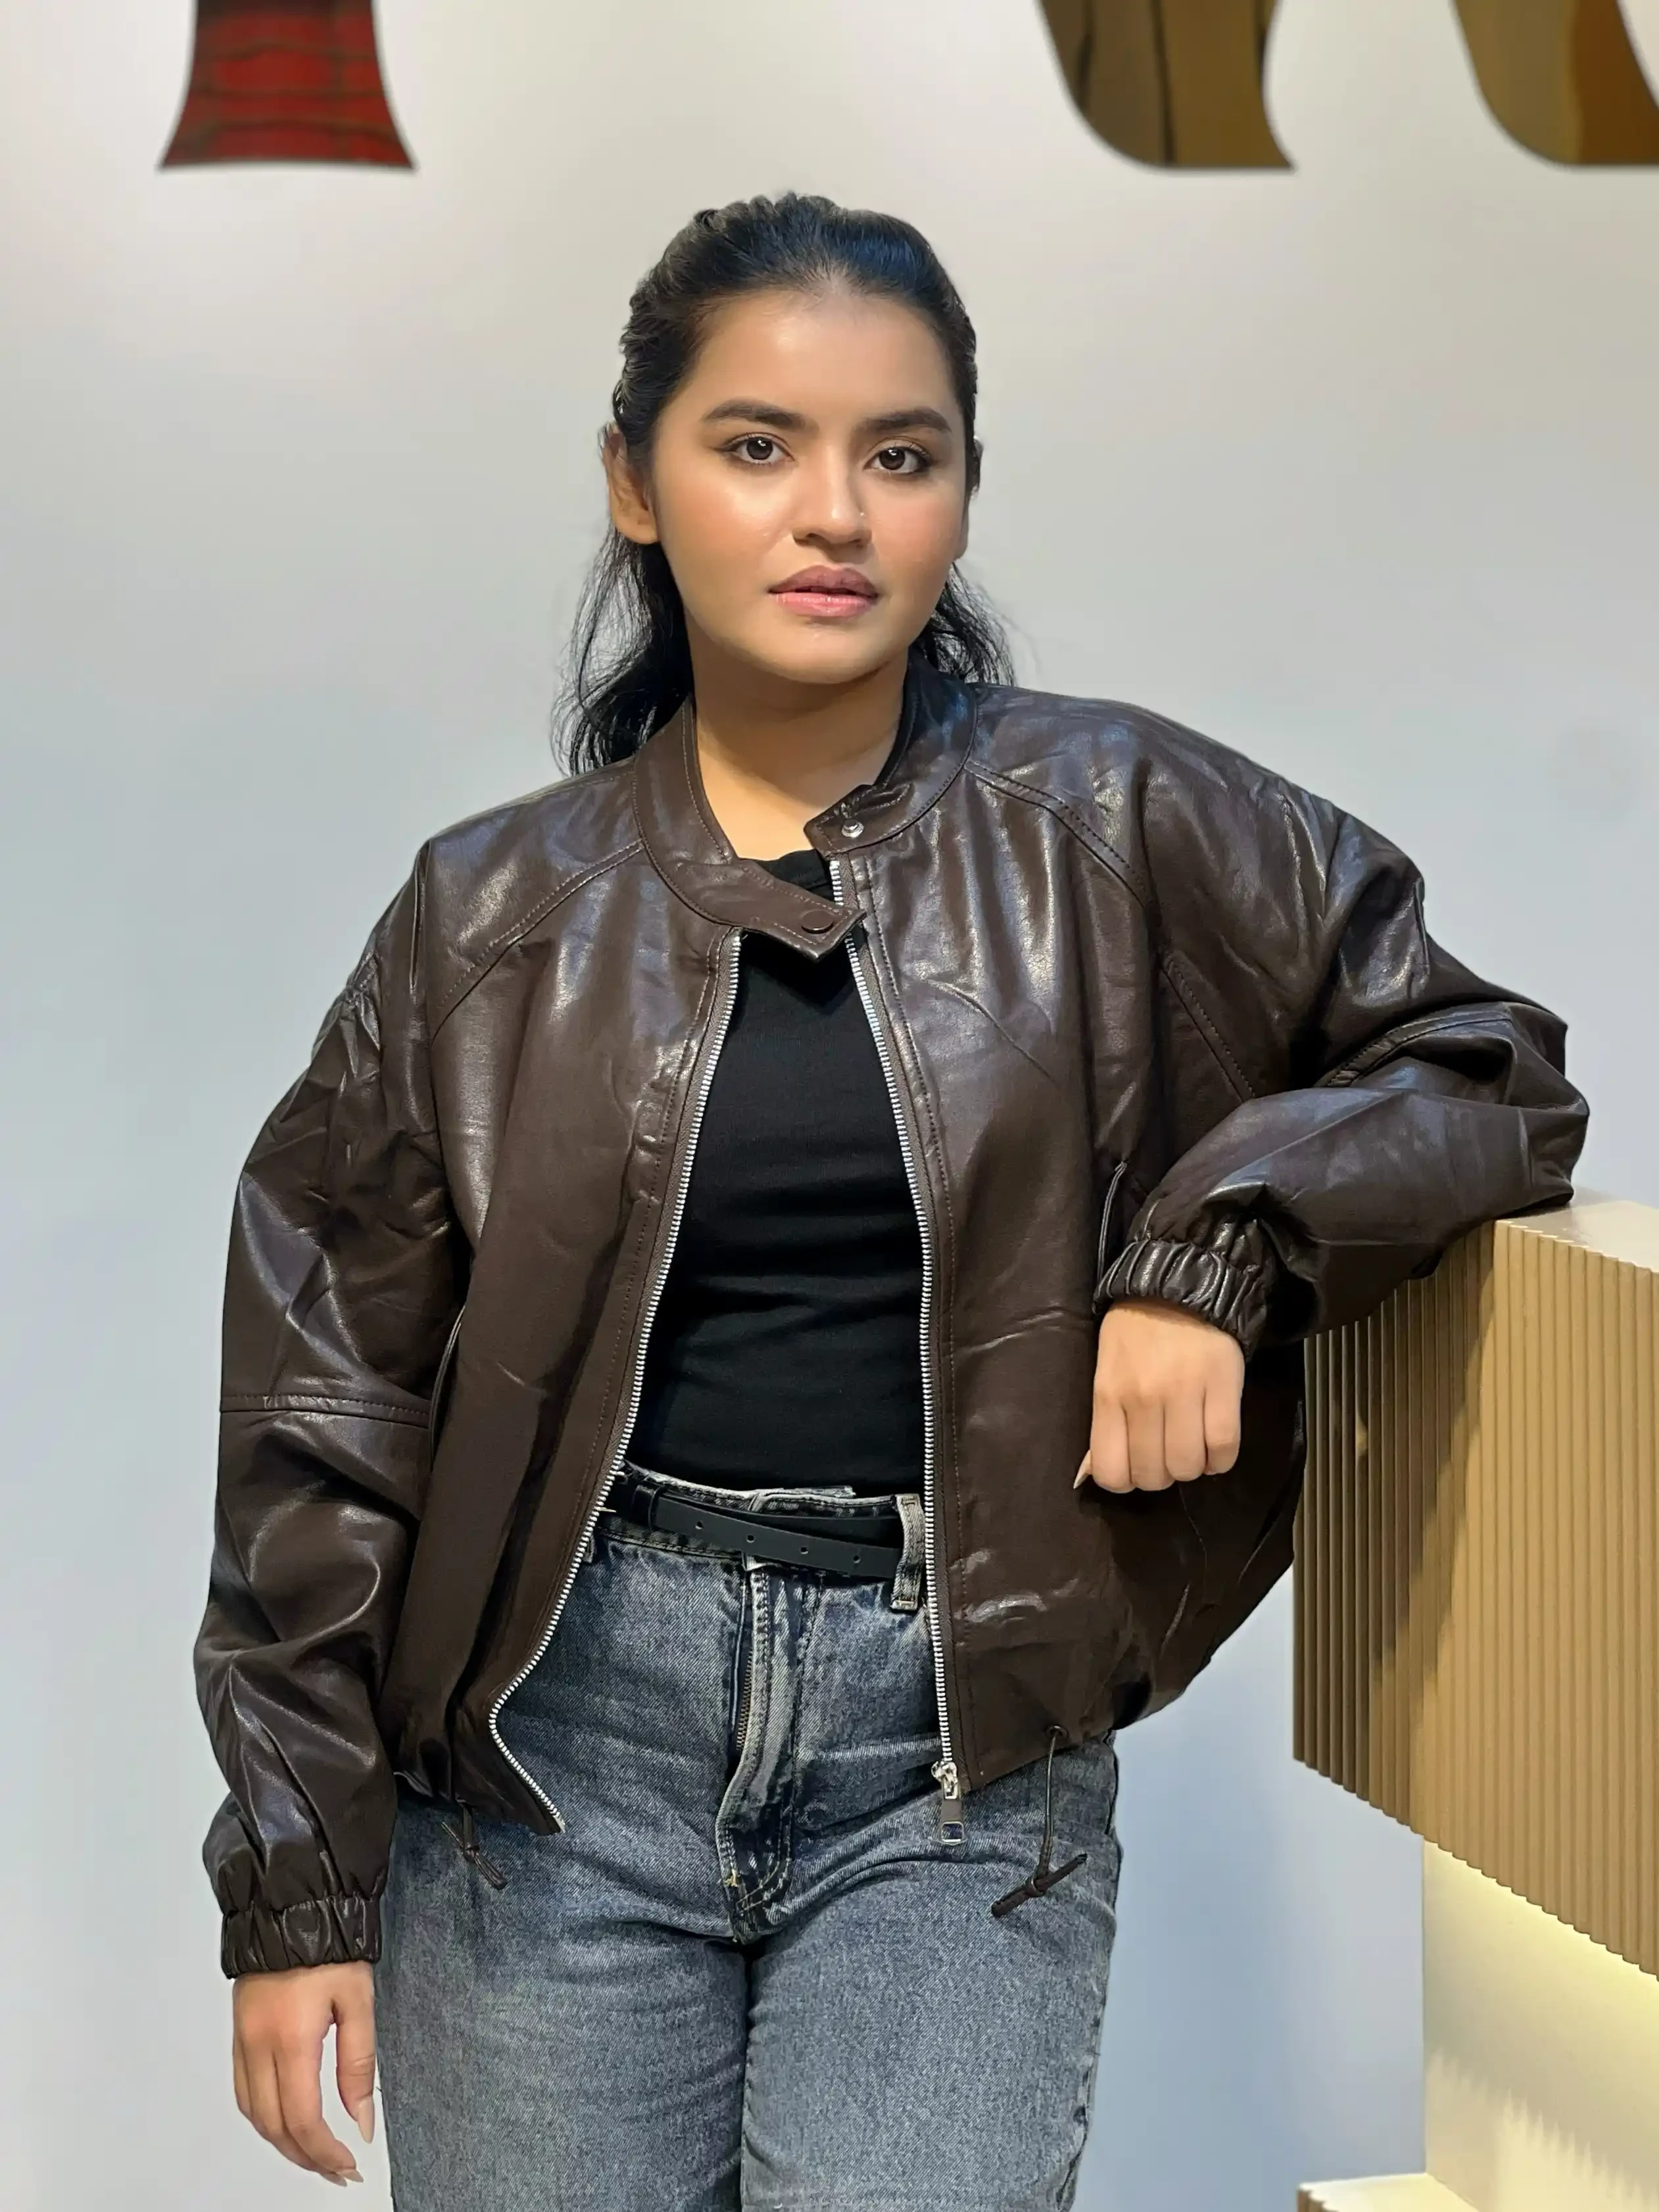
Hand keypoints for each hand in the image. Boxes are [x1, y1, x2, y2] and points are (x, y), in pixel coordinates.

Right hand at [233, 1960, 375, 2184]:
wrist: (291, 1905)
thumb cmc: (329, 1943)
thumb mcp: (359, 2000)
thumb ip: (359, 2064)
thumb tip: (362, 2119)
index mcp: (291, 2039)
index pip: (302, 2119)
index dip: (325, 2152)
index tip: (348, 2164)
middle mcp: (258, 2046)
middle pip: (273, 2126)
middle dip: (305, 2157)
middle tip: (336, 2170)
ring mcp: (242, 2041)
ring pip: (254, 2115)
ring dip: (282, 2143)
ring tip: (315, 2154)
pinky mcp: (238, 2034)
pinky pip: (244, 2092)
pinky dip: (264, 2118)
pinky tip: (285, 2122)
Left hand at [1075, 1298, 1243, 1493]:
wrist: (1179, 1284)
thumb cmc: (1136, 1328)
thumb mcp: (1105, 1369)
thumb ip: (1103, 1422)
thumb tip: (1088, 1474)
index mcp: (1109, 1395)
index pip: (1111, 1471)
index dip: (1125, 1481)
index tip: (1135, 1467)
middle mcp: (1143, 1399)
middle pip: (1153, 1475)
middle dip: (1159, 1475)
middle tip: (1165, 1453)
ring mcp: (1185, 1394)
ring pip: (1187, 1467)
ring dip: (1191, 1468)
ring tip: (1191, 1446)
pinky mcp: (1223, 1389)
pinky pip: (1224, 1448)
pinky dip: (1220, 1459)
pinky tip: (1214, 1447)